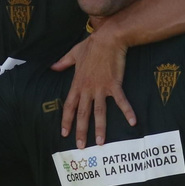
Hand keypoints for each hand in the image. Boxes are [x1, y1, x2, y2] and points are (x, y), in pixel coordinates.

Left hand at [52, 30, 135, 147]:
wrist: (107, 38)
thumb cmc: (91, 45)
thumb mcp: (73, 53)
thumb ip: (63, 62)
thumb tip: (52, 67)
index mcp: (77, 83)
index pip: (69, 106)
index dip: (66, 120)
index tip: (64, 133)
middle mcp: (87, 88)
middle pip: (82, 114)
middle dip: (81, 131)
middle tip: (80, 147)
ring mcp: (100, 87)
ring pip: (99, 112)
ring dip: (100, 128)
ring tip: (100, 142)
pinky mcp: (114, 84)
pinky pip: (121, 101)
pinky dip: (127, 111)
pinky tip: (132, 122)